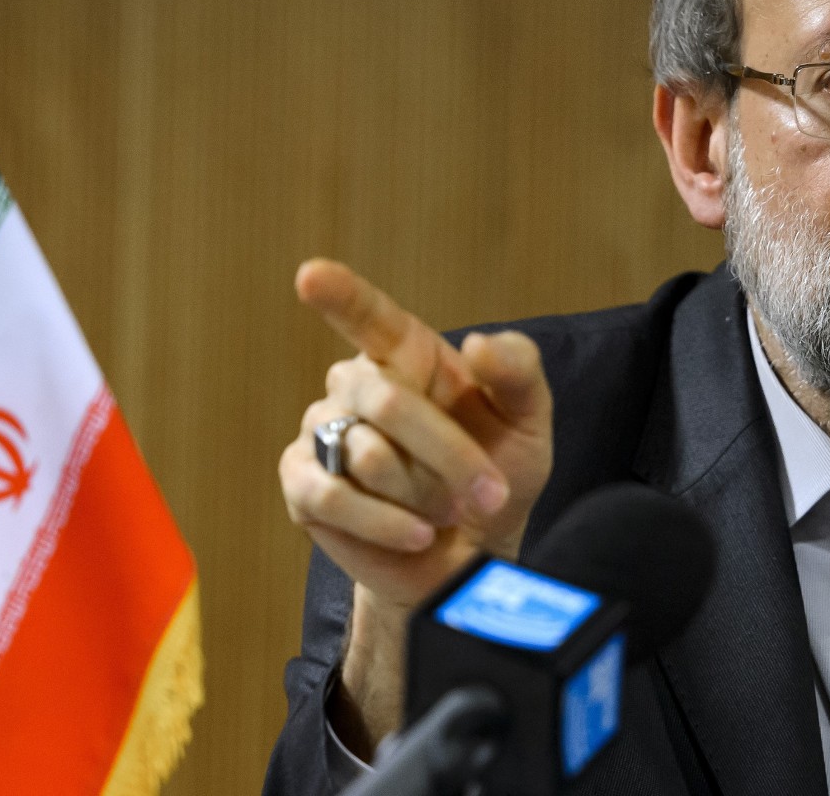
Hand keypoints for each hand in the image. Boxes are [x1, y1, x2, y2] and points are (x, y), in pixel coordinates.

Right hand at [277, 259, 553, 752]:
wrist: (472, 554)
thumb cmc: (497, 473)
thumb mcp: (528, 420)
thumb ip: (517, 371)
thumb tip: (478, 344)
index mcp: (404, 353)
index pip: (367, 313)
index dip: (339, 294)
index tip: (312, 276)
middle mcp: (354, 385)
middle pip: (388, 402)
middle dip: (451, 456)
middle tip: (490, 493)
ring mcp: (320, 432)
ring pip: (369, 456)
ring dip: (424, 495)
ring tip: (444, 509)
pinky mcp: (301, 486)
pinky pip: (334, 497)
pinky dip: (386, 523)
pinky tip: (417, 533)